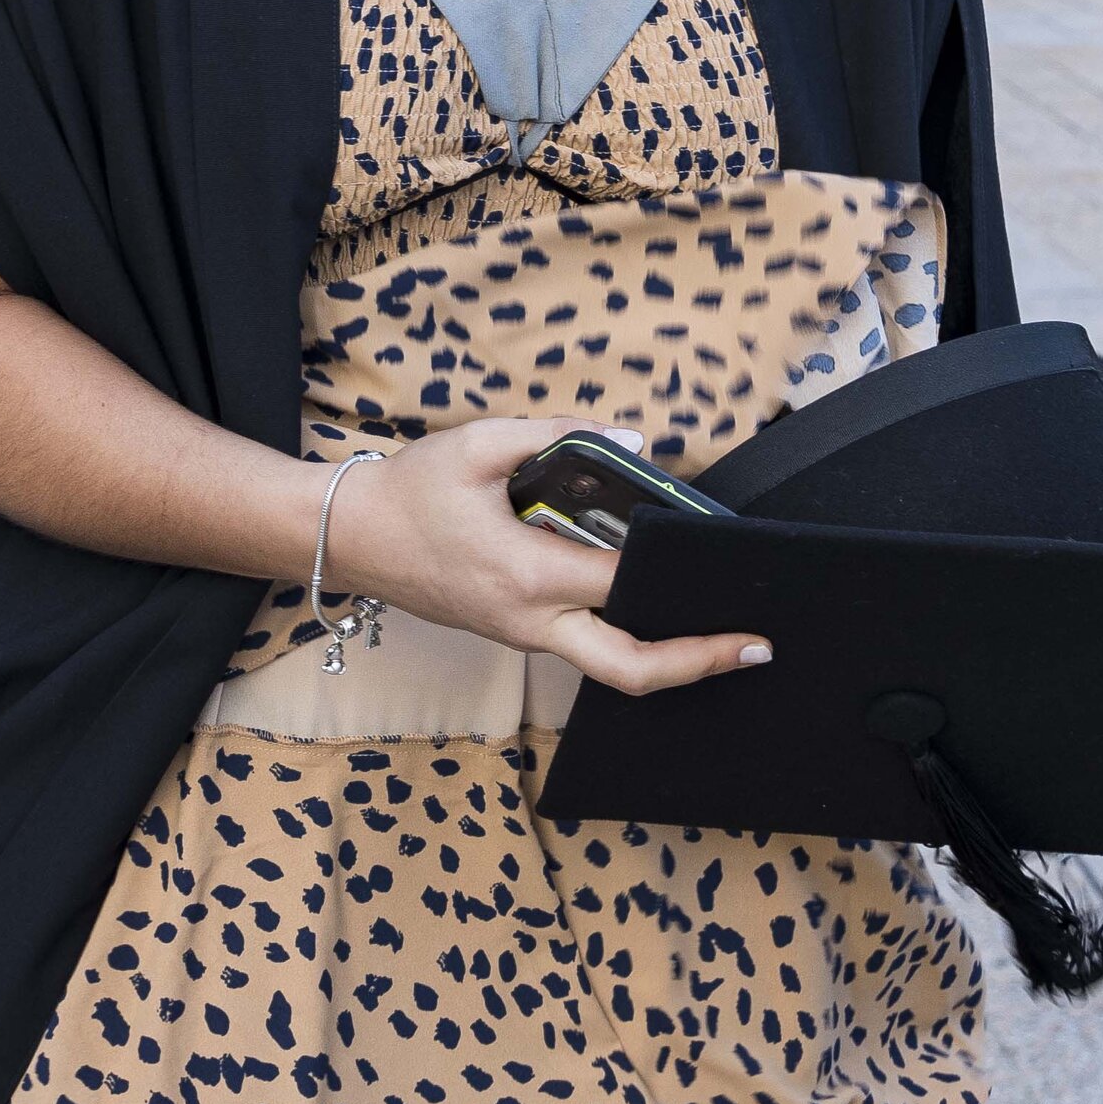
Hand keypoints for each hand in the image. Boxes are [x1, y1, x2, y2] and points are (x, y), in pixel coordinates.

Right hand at [325, 418, 765, 697]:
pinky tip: (656, 608)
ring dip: (667, 657)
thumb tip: (633, 441)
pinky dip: (629, 638)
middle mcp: (532, 621)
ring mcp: (523, 636)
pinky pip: (585, 648)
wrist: (348, 537)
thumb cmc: (410, 490)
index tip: (726, 561)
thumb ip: (557, 435)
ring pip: (610, 667)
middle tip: (754, 647)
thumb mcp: (477, 442)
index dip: (679, 570)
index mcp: (527, 574)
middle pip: (630, 668)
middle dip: (698, 663)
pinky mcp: (515, 634)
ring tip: (720, 633)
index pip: (624, 581)